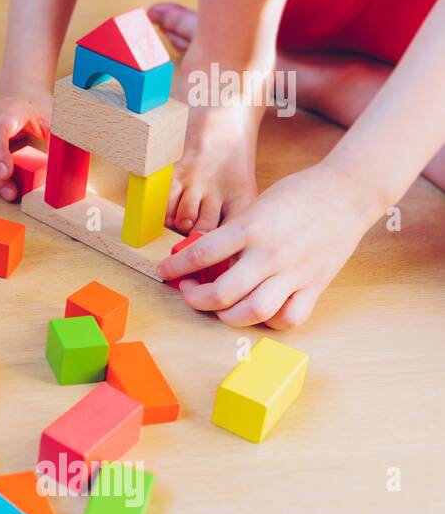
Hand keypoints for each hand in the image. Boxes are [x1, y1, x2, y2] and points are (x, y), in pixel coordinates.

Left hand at [155, 162, 381, 327]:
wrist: (349, 192)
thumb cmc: (300, 193)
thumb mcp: (257, 205)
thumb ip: (234, 234)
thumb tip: (205, 258)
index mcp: (251, 228)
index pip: (200, 254)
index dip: (175, 268)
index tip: (165, 271)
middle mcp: (270, 254)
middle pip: (221, 294)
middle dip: (195, 298)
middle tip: (190, 290)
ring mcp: (294, 273)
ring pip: (252, 313)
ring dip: (227, 316)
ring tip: (219, 306)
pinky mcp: (315, 286)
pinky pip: (289, 318)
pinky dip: (270, 321)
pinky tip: (258, 309)